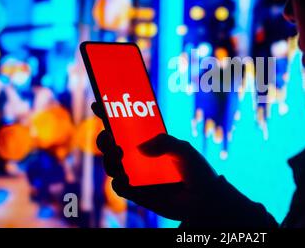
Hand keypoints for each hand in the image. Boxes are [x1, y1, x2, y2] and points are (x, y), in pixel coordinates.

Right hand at [91, 102, 218, 221]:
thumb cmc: (198, 171)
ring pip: (111, 165)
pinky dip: (118, 182)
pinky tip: (124, 178)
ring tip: (118, 154)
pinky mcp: (138, 194)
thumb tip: (139, 148)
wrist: (206, 200)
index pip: (127, 126)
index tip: (99, 103)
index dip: (110, 115)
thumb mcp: (184, 149)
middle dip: (104, 139)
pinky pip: (120, 188)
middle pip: (112, 145)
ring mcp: (137, 176)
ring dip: (109, 158)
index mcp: (150, 142)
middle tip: (109, 136)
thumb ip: (165, 143)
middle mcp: (140, 158)